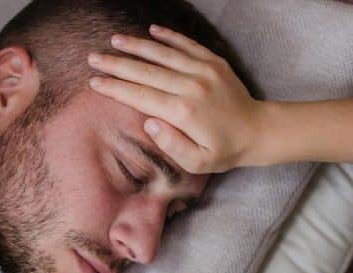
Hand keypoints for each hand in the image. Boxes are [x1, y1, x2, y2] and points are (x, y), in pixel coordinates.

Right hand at [87, 25, 264, 173]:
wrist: (258, 131)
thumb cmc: (224, 151)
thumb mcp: (197, 162)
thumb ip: (172, 145)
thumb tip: (149, 123)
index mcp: (183, 112)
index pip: (141, 96)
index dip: (116, 88)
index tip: (94, 82)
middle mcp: (191, 86)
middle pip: (146, 71)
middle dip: (117, 64)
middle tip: (94, 57)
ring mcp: (203, 70)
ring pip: (163, 54)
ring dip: (136, 46)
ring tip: (114, 40)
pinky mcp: (213, 62)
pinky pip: (186, 45)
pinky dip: (168, 37)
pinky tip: (151, 31)